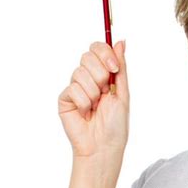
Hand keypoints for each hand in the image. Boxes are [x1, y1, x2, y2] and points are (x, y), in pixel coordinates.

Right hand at [58, 40, 129, 157]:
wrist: (103, 147)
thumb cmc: (115, 125)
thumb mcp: (122, 93)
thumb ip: (121, 67)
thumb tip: (121, 41)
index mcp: (103, 75)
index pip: (98, 48)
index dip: (104, 53)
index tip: (114, 69)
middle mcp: (88, 78)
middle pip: (87, 56)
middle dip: (100, 75)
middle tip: (104, 93)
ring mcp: (75, 88)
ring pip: (80, 73)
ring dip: (93, 92)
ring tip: (95, 108)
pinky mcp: (64, 98)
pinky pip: (72, 89)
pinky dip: (83, 102)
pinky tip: (85, 113)